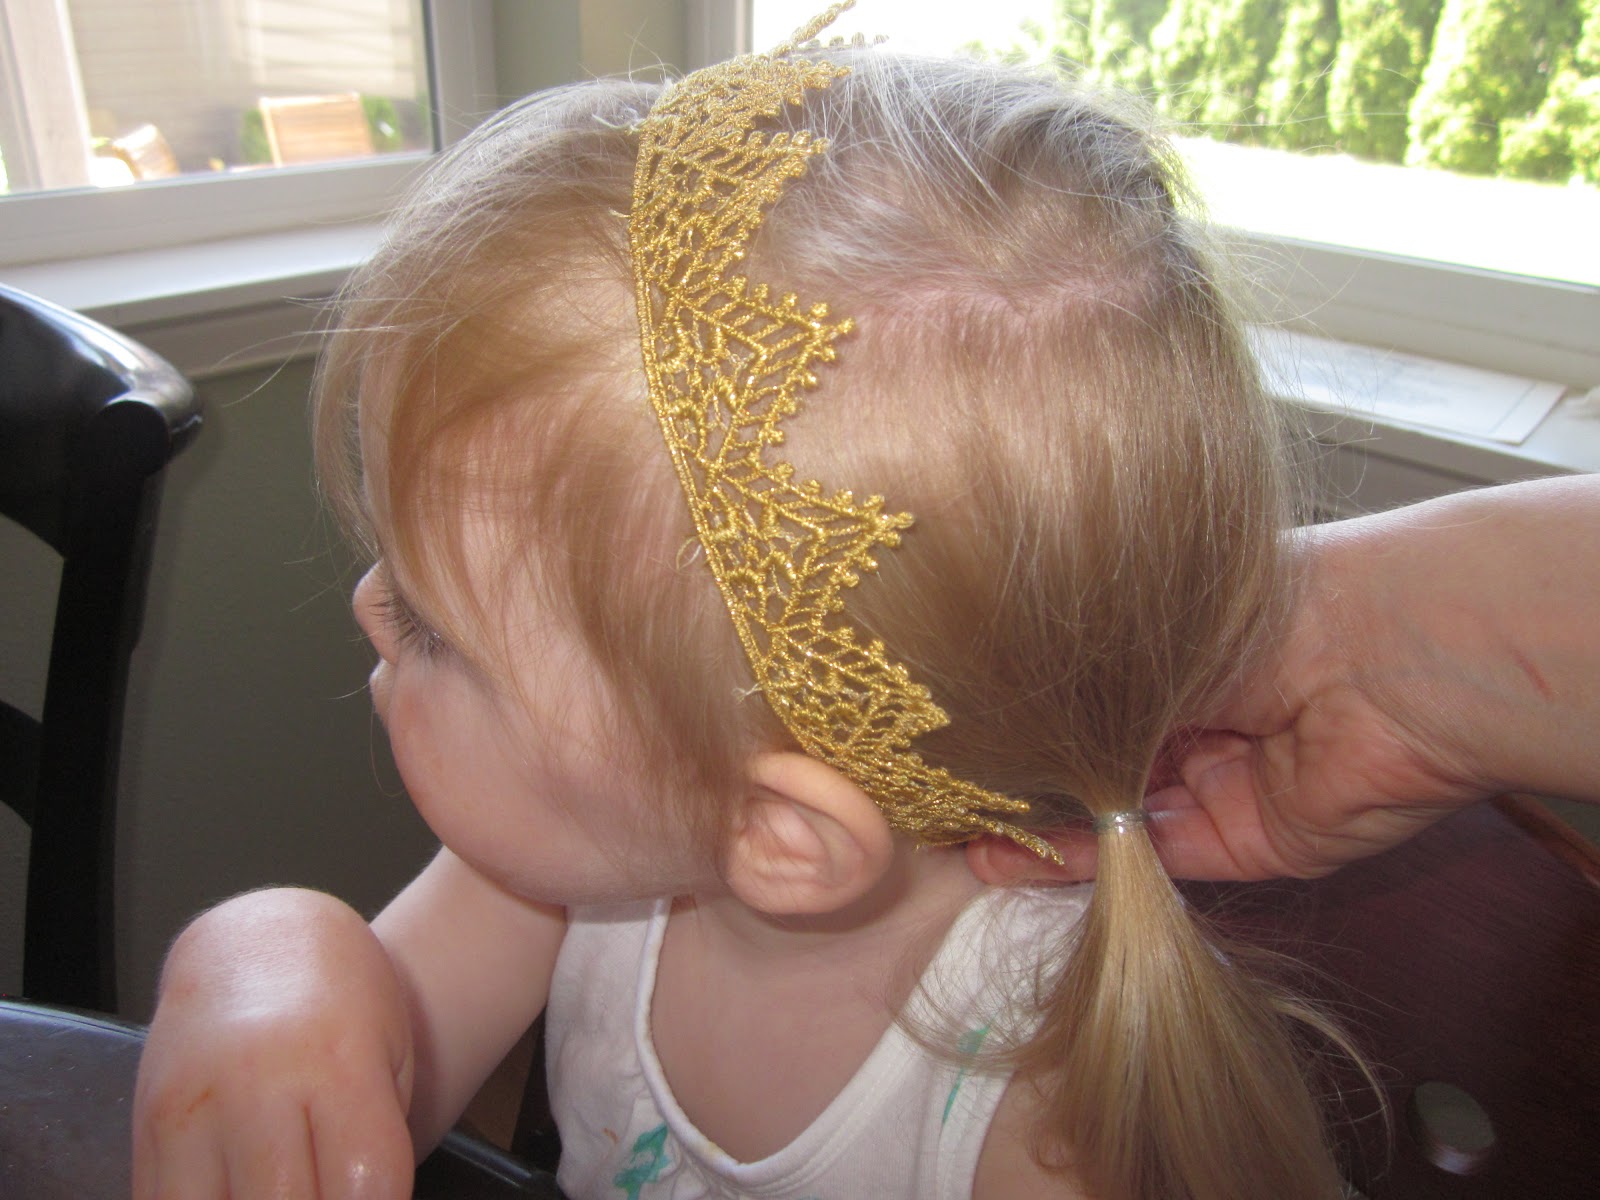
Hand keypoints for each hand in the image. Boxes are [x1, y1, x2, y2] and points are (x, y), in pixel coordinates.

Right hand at [133, 889, 416, 1198]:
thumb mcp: (390, 1056)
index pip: (368, 1188)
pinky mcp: (145, 1128)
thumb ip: (378, 1139)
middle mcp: (260, 1086)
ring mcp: (194, 1109)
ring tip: (285, 1190)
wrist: (258, 941)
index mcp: (339, 1065)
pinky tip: (239, 1192)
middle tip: (326, 1191)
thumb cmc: (342, 1002)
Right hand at [974, 477, 1599, 884]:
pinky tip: (1011, 856)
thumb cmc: (1260, 607)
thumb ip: (1085, 681)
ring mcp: (1219, 783)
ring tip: (959, 834)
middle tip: (944, 796)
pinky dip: (1080, 861)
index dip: (1030, 718)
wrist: (1378, 655)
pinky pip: (1150, 855)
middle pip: (1097, 761)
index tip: (957, 734)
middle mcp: (1200, 716)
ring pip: (1114, 816)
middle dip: (1026, 781)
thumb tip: (1008, 707)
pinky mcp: (1242, 842)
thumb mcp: (1148, 630)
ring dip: (1040, 830)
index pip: (1092, 695)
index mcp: (1181, 649)